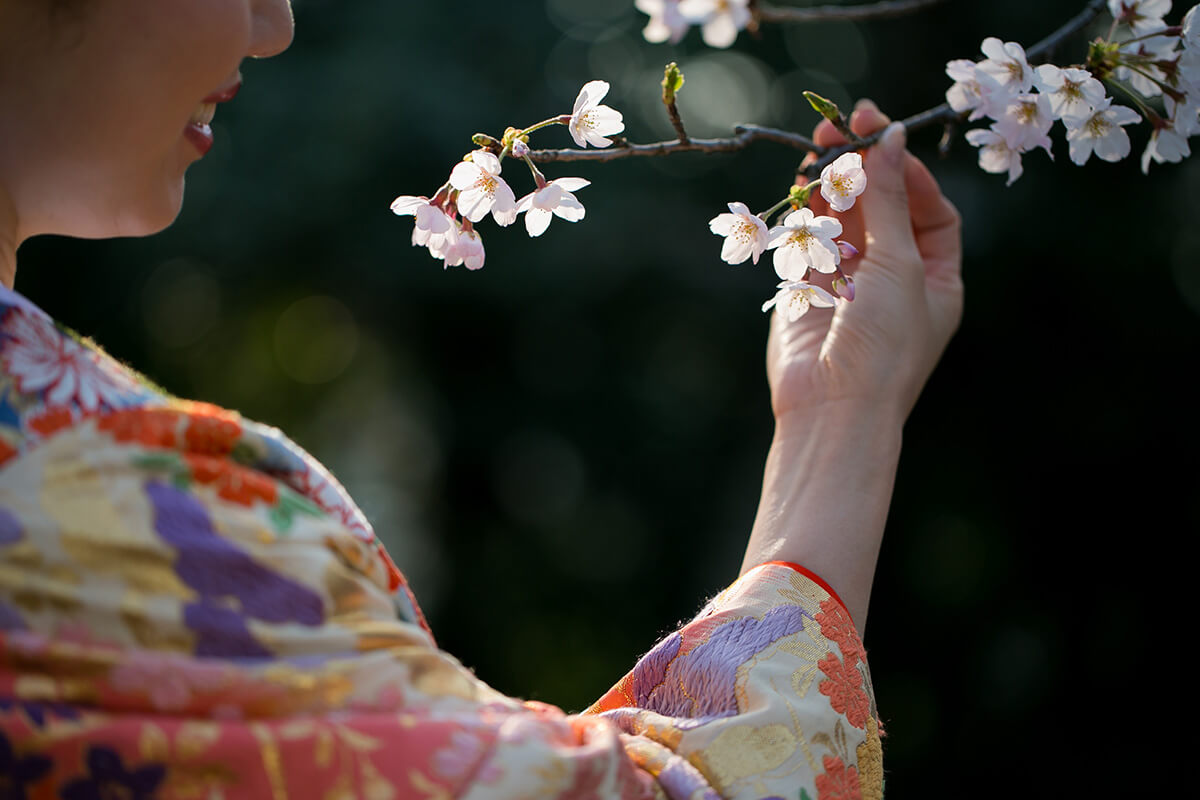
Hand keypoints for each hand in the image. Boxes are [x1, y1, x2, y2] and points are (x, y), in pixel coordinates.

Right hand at [741, 101, 963, 628]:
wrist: (834, 408)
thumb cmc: (885, 344)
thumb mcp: (900, 263)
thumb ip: (888, 199)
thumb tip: (891, 138)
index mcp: (935, 279)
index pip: (929, 212)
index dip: (909, 174)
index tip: (885, 141)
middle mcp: (894, 280)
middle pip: (882, 210)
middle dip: (865, 170)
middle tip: (844, 127)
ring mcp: (848, 286)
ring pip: (842, 221)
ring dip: (832, 184)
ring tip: (818, 146)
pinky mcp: (807, 293)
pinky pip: (808, 243)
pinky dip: (804, 213)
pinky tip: (800, 184)